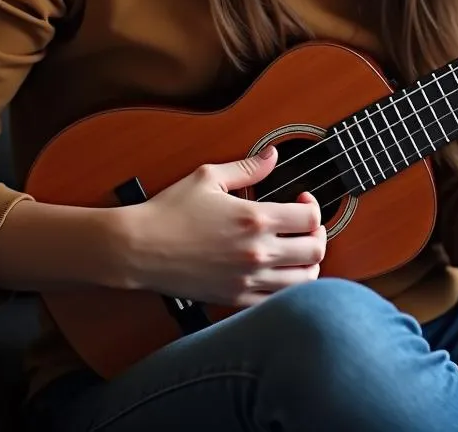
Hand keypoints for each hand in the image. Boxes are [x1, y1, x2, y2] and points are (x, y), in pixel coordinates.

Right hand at [124, 146, 325, 306]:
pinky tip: (279, 274)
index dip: (314, 207)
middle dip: (318, 235)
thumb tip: (272, 155)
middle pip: (315, 250)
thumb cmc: (170, 211)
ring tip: (297, 252)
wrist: (139, 248)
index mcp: (255, 219)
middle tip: (306, 227)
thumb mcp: (209, 177)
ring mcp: (247, 278)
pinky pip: (276, 302)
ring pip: (304, 281)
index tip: (302, 201)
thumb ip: (247, 167)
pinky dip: (288, 290)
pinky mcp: (234, 298)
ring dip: (309, 264)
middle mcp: (256, 252)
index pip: (311, 218)